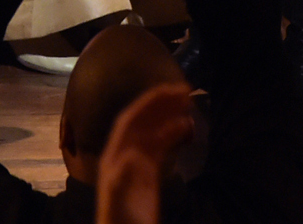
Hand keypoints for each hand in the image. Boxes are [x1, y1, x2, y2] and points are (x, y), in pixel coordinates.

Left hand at [95, 84, 194, 223]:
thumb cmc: (120, 220)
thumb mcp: (118, 200)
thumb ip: (121, 178)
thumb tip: (132, 155)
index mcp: (114, 155)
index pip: (129, 120)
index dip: (148, 102)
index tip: (170, 91)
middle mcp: (124, 153)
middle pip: (142, 121)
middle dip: (161, 104)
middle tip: (185, 91)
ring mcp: (136, 163)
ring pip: (153, 131)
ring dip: (169, 116)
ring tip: (188, 104)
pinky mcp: (148, 174)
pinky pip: (160, 146)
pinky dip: (173, 134)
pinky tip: (186, 129)